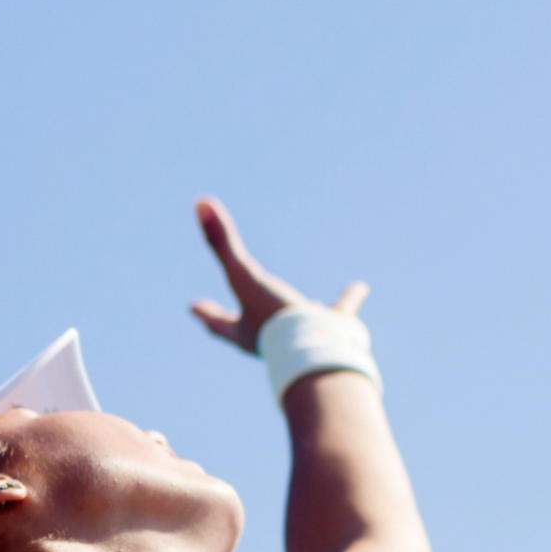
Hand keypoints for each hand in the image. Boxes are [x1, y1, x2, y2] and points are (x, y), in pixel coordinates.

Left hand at [189, 198, 368, 355]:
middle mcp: (272, 341)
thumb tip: (200, 202)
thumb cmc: (274, 317)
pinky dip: (349, 298)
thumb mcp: (242, 274)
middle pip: (254, 331)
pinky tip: (358, 287)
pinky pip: (341, 312)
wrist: (318, 349)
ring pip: (300, 325)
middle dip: (245, 324)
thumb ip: (221, 241)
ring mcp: (305, 337)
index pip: (218, 322)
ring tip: (311, 302)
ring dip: (303, 312)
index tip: (191, 307)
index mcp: (246, 333)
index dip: (205, 313)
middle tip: (237, 319)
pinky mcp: (335, 332)